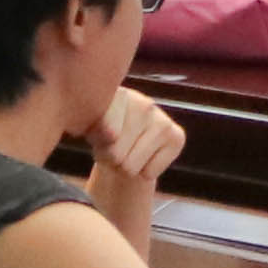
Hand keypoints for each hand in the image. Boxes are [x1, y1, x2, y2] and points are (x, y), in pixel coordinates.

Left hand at [88, 83, 184, 219]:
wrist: (126, 146)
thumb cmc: (104, 135)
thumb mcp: (89, 128)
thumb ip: (95, 127)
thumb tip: (112, 134)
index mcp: (118, 95)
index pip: (102, 132)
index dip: (98, 144)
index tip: (100, 136)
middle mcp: (144, 103)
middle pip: (115, 154)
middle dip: (111, 158)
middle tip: (115, 148)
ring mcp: (162, 120)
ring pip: (130, 167)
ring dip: (125, 167)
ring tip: (127, 152)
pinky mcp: (177, 136)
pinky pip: (149, 173)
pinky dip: (144, 172)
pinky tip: (144, 157)